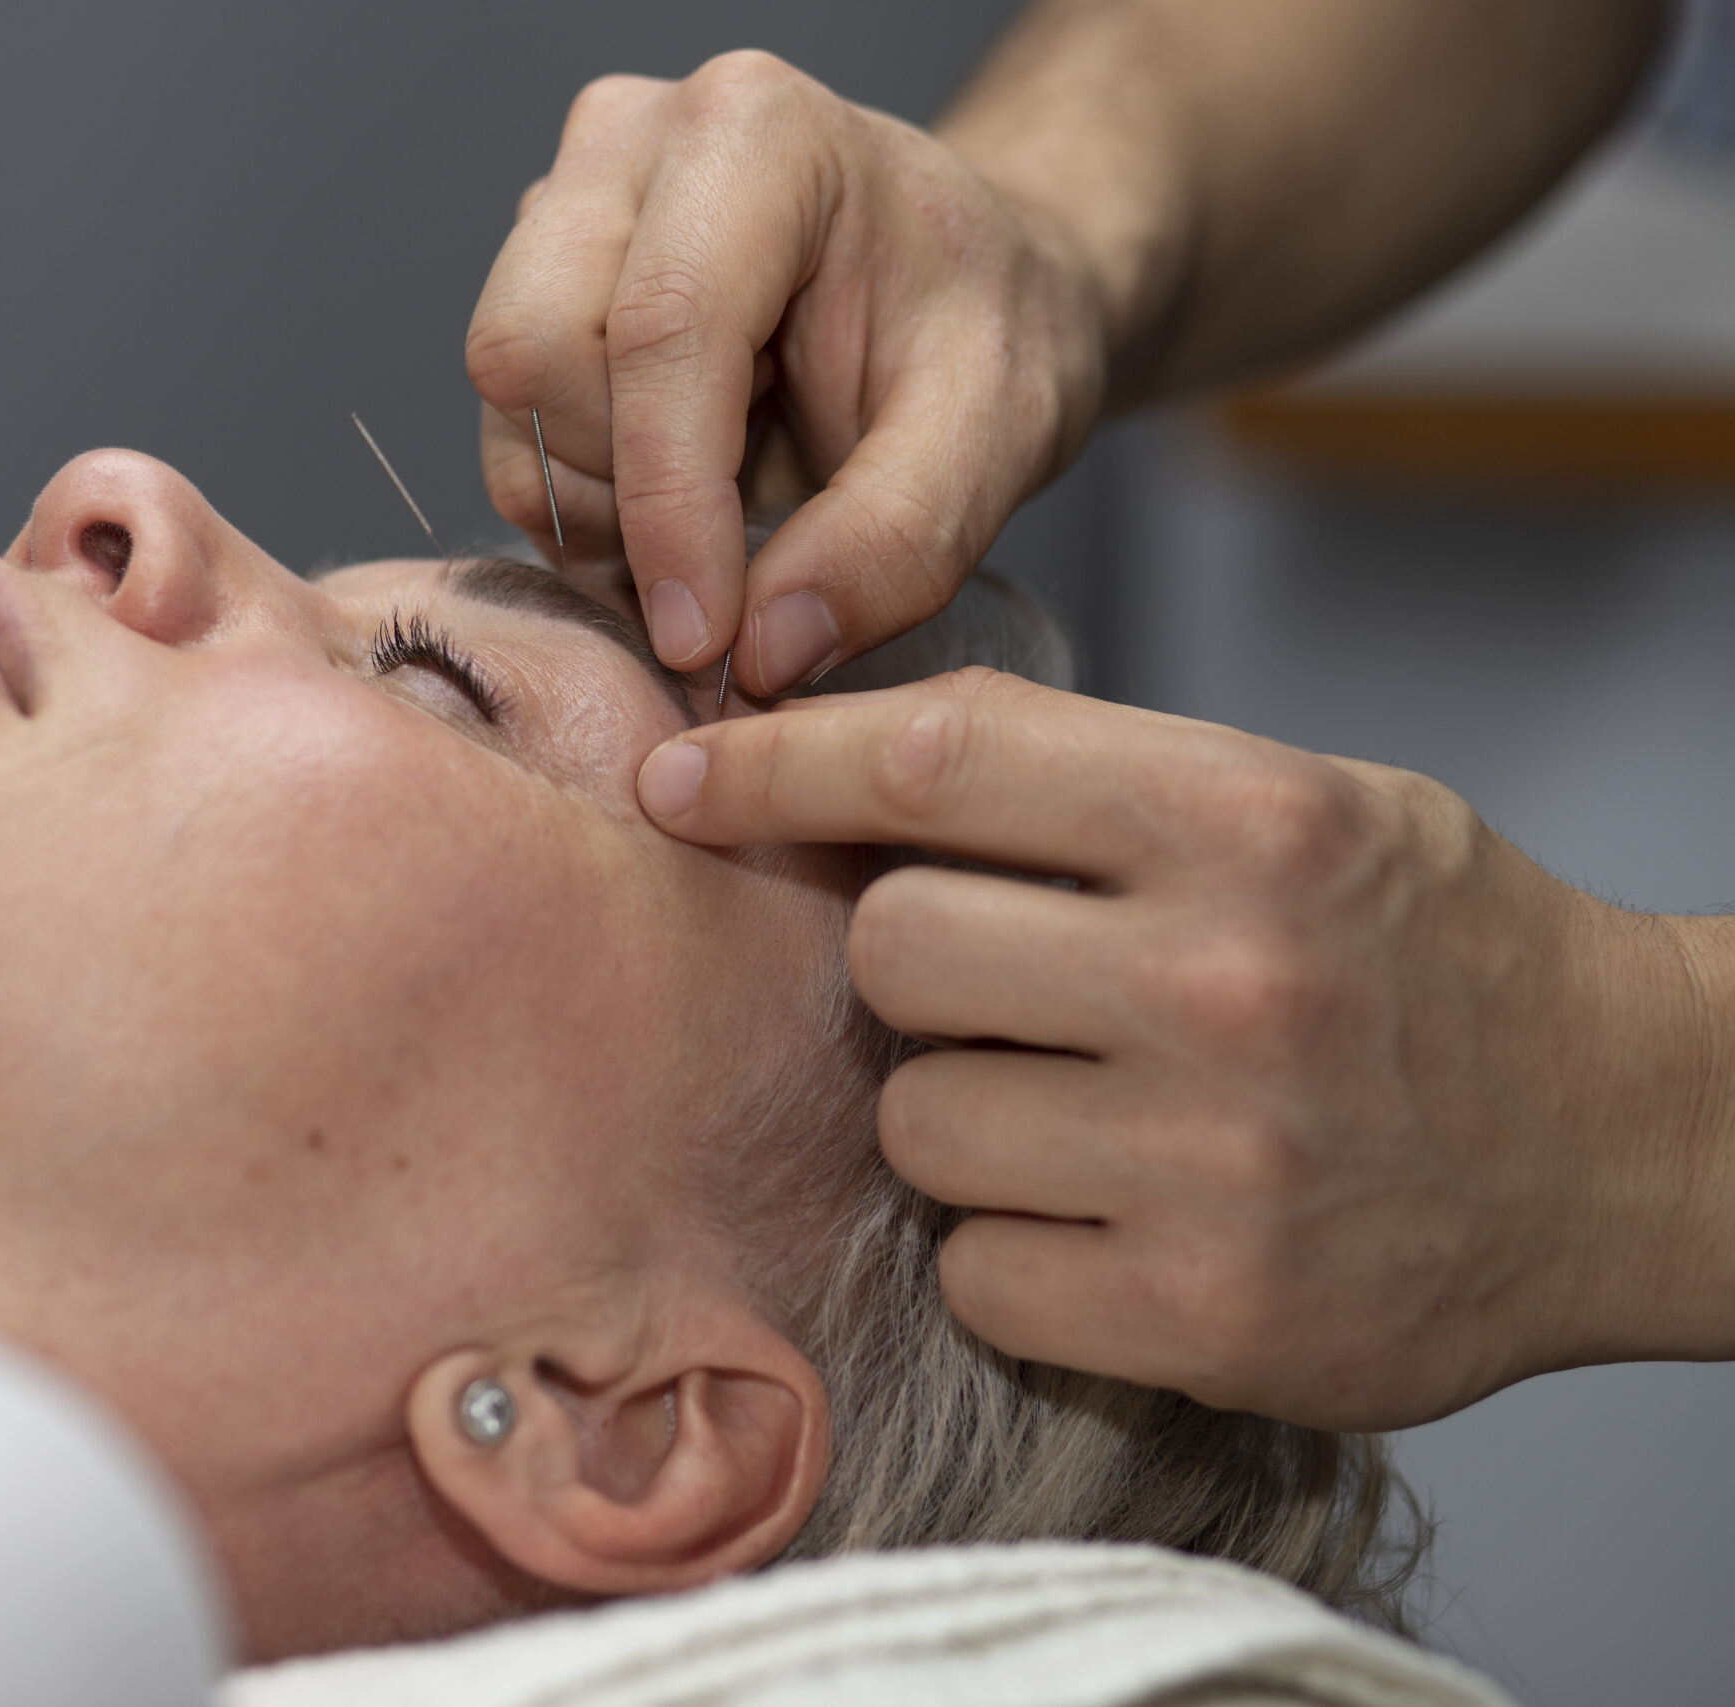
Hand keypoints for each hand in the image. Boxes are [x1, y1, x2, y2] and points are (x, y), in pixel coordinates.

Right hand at [467, 51, 1110, 694]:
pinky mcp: (536, 272)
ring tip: (718, 520)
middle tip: (729, 561)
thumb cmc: (986, 326)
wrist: (963, 286)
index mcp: (760, 133)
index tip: (705, 639)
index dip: (669, 508)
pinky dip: (579, 502)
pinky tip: (676, 502)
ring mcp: (568, 200)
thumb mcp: (1000, 436)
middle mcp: (632, 140)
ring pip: (506, 398)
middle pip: (534, 348)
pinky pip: (507, 425)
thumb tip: (763, 649)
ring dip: (596, 506)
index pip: (662, 329)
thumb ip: (896, 543)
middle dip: (621, 493)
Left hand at [635, 669, 1734, 1429]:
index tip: (683, 775)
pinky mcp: (1204, 1317)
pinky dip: (1014, 1251)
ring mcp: (1213, 1160)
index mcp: (1245, 818)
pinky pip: (973, 1269)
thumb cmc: (1427, 951)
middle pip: (889, 949)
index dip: (773, 762)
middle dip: (915, 966)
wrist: (1630, 1139)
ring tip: (1095, 1111)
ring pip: (917, 1121)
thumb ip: (1077, 781)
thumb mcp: (1291, 801)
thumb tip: (817, 765)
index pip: (929, 759)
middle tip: (1015, 988)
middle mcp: (1224, 980)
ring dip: (968, 1118)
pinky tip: (1117, 1218)